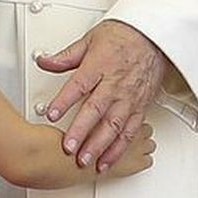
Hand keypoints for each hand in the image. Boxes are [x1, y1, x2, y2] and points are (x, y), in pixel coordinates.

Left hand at [37, 20, 166, 171]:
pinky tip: (107, 161)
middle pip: (96, 110)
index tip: (52, 113)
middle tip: (68, 148)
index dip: (64, 100)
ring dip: (99, 146)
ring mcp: (128, 98)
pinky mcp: (139, 107)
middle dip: (81, 131)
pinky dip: (119, 149)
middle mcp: (115, 84)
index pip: (79, 85)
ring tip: (86, 160)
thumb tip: (44, 62)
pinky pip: (130, 132)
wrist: (153, 36)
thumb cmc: (123, 36)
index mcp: (100, 66)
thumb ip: (66, 56)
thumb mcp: (90, 39)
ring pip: (114, 126)